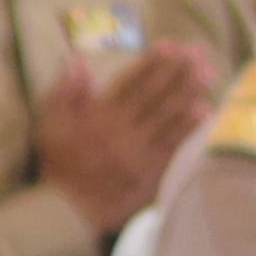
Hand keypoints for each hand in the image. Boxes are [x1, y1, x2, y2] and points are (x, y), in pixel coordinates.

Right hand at [34, 40, 216, 231]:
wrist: (66, 209)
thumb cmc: (57, 163)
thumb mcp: (49, 123)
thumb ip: (63, 91)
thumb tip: (77, 62)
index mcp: (100, 114)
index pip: (131, 82)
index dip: (151, 62)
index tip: (169, 45)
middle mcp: (123, 129)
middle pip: (155, 95)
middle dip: (177, 71)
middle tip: (196, 53)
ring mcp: (139, 150)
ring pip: (169, 116)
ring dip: (189, 93)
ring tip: (205, 73)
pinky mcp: (150, 171)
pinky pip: (174, 144)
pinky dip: (189, 127)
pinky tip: (205, 111)